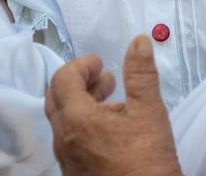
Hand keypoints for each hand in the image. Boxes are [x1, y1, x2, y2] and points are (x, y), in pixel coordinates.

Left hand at [45, 36, 181, 175]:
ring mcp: (68, 159)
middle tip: (101, 77)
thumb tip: (138, 43)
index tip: (100, 63)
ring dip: (82, 103)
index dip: (82, 65)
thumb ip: (141, 73)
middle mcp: (64, 140)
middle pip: (56, 99)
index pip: (63, 79)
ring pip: (63, 121)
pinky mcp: (76, 173)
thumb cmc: (147, 163)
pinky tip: (109, 127)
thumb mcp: (150, 110)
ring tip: (110, 99)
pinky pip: (70, 141)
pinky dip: (83, 124)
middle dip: (78, 82)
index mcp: (77, 121)